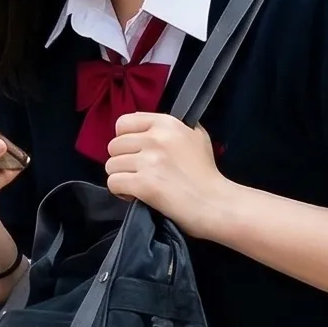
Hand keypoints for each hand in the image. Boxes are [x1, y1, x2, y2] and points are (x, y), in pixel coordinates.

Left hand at [105, 111, 227, 237]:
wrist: (215, 203)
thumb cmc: (207, 173)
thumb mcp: (196, 136)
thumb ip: (172, 127)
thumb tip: (145, 124)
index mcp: (166, 123)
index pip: (123, 122)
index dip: (124, 139)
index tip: (134, 152)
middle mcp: (155, 138)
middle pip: (114, 146)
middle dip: (123, 161)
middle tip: (138, 173)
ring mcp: (149, 161)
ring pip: (111, 165)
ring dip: (122, 177)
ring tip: (138, 185)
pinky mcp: (144, 183)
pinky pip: (114, 183)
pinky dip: (121, 192)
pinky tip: (136, 195)